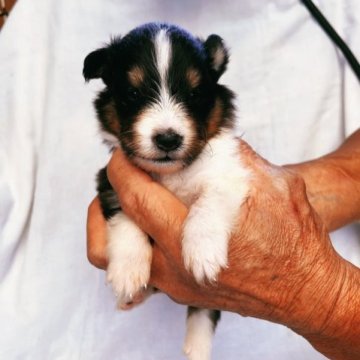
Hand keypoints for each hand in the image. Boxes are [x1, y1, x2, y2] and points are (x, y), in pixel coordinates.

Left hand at [87, 139, 359, 359]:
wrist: (306, 288)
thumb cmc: (295, 240)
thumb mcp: (271, 184)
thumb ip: (232, 157)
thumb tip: (204, 138)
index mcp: (193, 241)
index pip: (137, 200)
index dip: (123, 170)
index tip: (122, 153)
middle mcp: (175, 269)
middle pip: (115, 232)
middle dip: (112, 192)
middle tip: (124, 170)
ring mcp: (175, 286)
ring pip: (115, 258)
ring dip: (114, 221)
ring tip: (130, 196)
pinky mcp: (179, 293)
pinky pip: (136, 268)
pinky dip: (131, 241)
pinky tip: (149, 221)